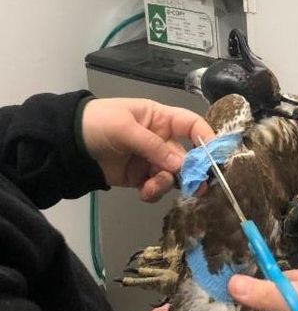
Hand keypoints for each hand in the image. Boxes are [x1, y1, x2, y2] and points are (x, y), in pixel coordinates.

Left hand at [81, 98, 213, 201]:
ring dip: (166, 183)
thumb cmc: (98, 123)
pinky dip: (154, 192)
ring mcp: (151, 159)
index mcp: (161, 118)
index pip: (192, 125)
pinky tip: (143, 192)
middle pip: (187, 156)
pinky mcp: (140, 177)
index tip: (215, 156)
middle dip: (191, 171)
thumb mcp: (125, 128)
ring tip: (151, 186)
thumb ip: (153, 146)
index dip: (206, 138)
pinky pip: (157, 187)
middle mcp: (162, 139)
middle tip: (197, 187)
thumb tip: (181, 165)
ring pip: (172, 175)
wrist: (68, 144)